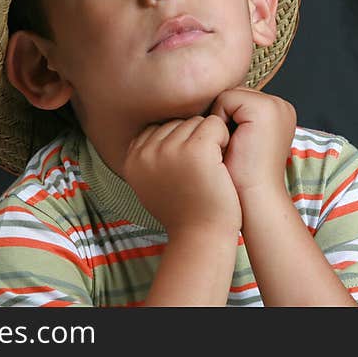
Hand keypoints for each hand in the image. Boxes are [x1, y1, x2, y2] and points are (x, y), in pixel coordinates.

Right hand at [123, 115, 241, 235]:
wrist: (201, 235)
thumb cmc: (184, 210)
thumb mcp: (153, 183)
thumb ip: (150, 156)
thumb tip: (158, 127)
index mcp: (133, 158)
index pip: (162, 127)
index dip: (180, 145)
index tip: (185, 172)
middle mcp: (147, 151)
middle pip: (179, 122)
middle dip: (194, 141)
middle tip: (198, 173)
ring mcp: (171, 149)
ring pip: (198, 121)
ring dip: (210, 141)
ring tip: (208, 170)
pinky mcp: (197, 149)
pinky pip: (215, 124)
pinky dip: (224, 140)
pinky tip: (221, 164)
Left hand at [209, 87, 296, 199]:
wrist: (253, 199)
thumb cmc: (242, 176)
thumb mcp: (242, 139)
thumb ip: (236, 117)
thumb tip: (208, 102)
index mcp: (280, 112)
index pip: (239, 98)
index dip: (226, 119)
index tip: (232, 145)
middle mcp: (282, 105)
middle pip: (233, 94)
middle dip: (223, 117)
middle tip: (231, 146)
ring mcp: (275, 105)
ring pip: (228, 95)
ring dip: (220, 120)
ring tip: (231, 145)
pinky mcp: (263, 109)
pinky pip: (225, 99)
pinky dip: (219, 121)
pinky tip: (230, 141)